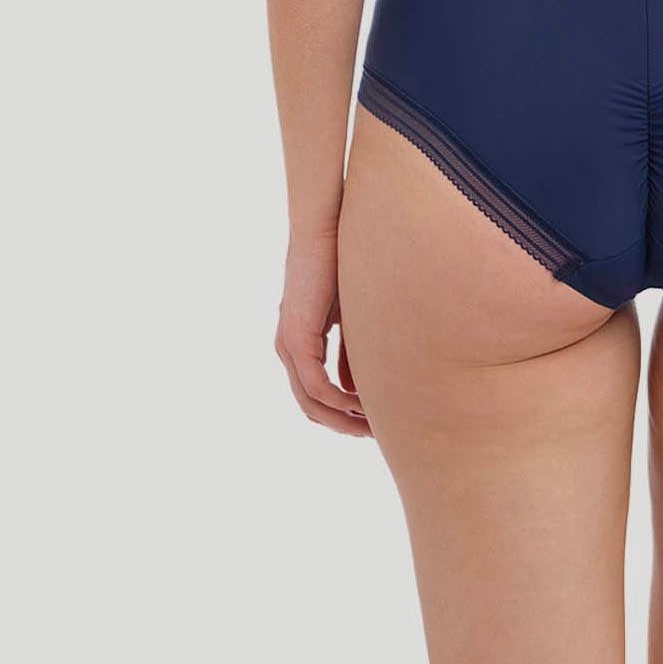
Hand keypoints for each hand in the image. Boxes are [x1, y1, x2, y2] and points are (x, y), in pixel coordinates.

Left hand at [275, 228, 371, 435]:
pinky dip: (340, 401)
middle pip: (310, 408)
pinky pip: (316, 386)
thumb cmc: (340, 261)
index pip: (314, 394)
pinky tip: (363, 405)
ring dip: (343, 418)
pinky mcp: (296, 339)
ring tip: (374, 426)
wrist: (324, 228)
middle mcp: (287, 349)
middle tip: (375, 435)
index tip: (371, 423)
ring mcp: (288, 346)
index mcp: (298, 342)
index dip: (342, 415)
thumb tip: (355, 390)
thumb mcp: (349, 316)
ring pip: (311, 403)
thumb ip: (350, 353)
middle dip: (343, 425)